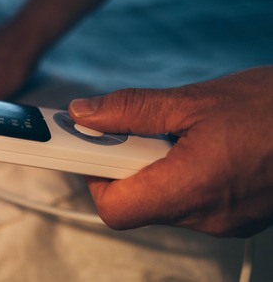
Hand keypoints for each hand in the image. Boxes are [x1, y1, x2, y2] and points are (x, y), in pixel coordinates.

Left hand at [69, 66, 272, 236]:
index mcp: (190, 187)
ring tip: (181, 130)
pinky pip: (189, 199)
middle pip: (134, 201)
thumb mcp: (196, 100)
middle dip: (123, 162)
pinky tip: (200, 143)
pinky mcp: (236, 214)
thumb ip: (132, 110)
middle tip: (136, 127)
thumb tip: (83, 115)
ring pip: (161, 199)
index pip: (113, 206)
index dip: (91, 174)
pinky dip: (180, 172)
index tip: (84, 144)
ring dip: (154, 165)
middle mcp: (205, 215)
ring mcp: (223, 219)